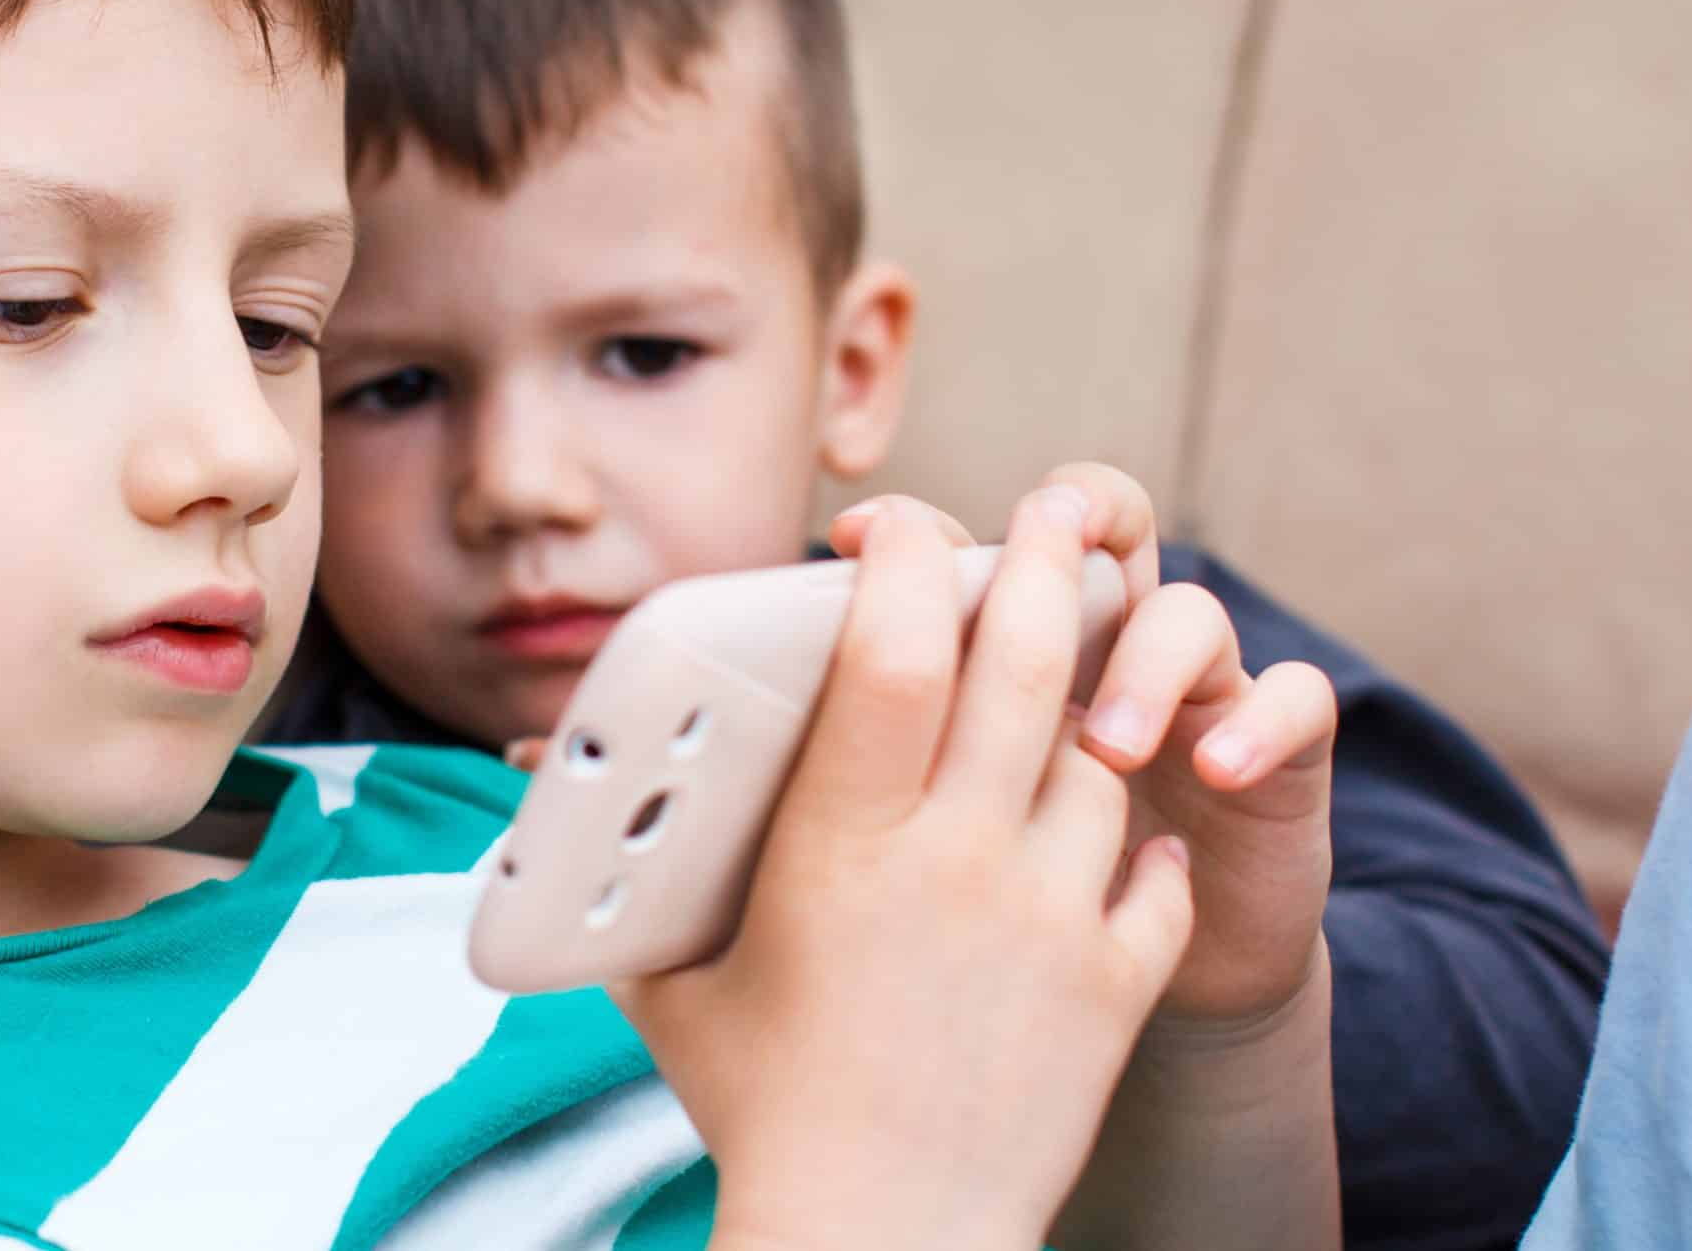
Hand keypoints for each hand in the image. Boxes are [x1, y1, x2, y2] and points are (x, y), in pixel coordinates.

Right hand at [617, 489, 1193, 1250]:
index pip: (893, 651)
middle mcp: (959, 859)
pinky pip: (1158, 880)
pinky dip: (1143, 849)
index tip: (896, 526)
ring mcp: (1050, 918)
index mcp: (843, 842)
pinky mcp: (1113, 987)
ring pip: (1099, 760)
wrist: (879, 1240)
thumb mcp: (668, 977)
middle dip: (1043, 563)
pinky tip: (1116, 842)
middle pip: (1025, 663)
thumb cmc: (755, 1107)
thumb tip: (533, 777)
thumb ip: (618, 866)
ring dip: (1090, 709)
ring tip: (1077, 682)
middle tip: (1050, 513)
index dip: (907, 560)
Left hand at [834, 465, 1334, 1020]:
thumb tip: (650, 788)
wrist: (1128, 1003)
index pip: (957, 557)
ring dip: (1148, 654)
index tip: (861, 539)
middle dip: (1057, 530)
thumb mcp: (899, 851)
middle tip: (1038, 541)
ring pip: (1187, 612)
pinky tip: (1218, 770)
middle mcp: (1090, 654)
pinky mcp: (1271, 761)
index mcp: (986, 669)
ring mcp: (1187, 698)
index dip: (917, 532)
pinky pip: (1294, 705)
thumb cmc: (973, 928)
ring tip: (1110, 737)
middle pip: (1086, 538)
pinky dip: (1263, 722)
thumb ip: (803, 801)